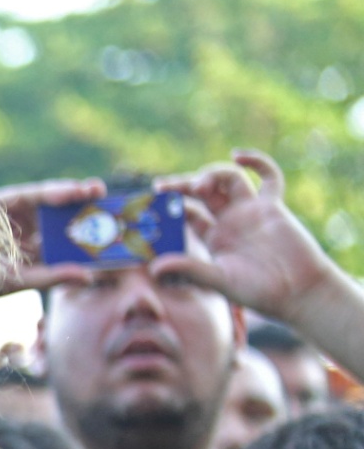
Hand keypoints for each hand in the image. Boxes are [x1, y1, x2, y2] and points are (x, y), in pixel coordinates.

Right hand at [0, 177, 107, 296]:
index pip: (65, 238)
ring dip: (75, 195)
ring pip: (50, 201)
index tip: (118, 235)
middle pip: (61, 216)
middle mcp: (24, 227)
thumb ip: (52, 276)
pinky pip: (31, 193)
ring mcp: (12, 212)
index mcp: (29, 248)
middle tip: (116, 209)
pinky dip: (53, 192)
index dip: (89, 235)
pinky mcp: (0, 200)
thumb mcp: (20, 280)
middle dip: (87, 211)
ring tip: (98, 193)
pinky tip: (73, 191)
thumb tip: (90, 277)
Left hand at [151, 150, 343, 324]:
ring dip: (211, 174)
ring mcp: (250, 211)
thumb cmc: (259, 291)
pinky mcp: (272, 207)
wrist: (298, 292)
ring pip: (228, 180)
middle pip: (202, 193)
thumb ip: (190, 271)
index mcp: (212, 237)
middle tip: (163, 186)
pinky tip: (238, 156)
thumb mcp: (220, 280)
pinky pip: (268, 178)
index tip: (151, 204)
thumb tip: (155, 268)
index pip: (186, 213)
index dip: (169, 207)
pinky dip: (256, 162)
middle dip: (182, 186)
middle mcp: (229, 221)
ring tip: (199, 185)